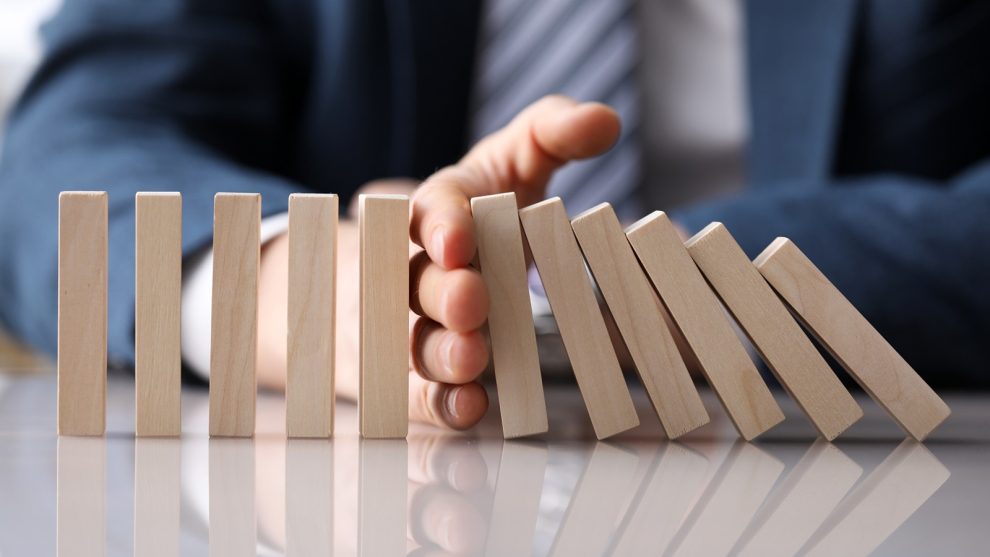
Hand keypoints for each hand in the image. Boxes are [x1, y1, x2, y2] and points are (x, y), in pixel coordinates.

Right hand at [257, 95, 620, 430]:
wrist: (437, 259)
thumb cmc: (484, 206)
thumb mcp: (519, 158)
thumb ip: (555, 132)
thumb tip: (606, 120)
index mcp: (442, 211)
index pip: (430, 210)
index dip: (441, 225)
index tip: (460, 238)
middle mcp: (422, 268)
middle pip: (419, 281)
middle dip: (444, 292)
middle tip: (473, 300)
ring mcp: (418, 324)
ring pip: (415, 341)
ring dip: (439, 353)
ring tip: (471, 359)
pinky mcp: (425, 375)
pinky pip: (424, 393)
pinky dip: (441, 403)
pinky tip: (473, 408)